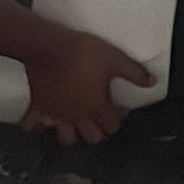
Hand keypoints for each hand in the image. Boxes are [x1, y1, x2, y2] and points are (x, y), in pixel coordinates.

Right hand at [21, 27, 153, 146]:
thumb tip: (150, 81)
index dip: (120, 118)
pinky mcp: (39, 106)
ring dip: (73, 134)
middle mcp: (77, 115)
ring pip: (66, 138)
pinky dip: (38, 126)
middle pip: (93, 137)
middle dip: (100, 131)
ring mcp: (56, 114)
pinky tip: (43, 121)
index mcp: (96, 107)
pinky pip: (33, 125)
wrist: (48, 45)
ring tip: (77, 123)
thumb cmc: (80, 52)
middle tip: (101, 118)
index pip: (113, 125)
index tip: (120, 107)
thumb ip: (133, 72)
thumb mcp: (114, 59)